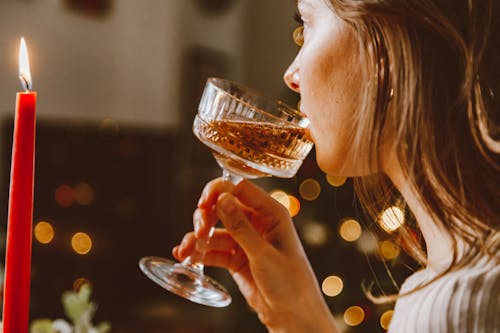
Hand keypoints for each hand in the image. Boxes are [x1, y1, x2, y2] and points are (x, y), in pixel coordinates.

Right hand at [173, 178, 337, 332]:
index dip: (218, 192)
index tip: (202, 204)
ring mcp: (246, 240)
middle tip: (199, 232)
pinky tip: (186, 257)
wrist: (294, 315)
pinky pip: (214, 249)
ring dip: (199, 238)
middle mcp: (258, 222)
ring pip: (215, 230)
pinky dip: (200, 253)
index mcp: (272, 213)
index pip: (240, 189)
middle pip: (223, 207)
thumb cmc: (291, 283)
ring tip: (186, 250)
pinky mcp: (236, 258)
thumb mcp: (263, 254)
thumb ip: (241, 227)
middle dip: (206, 217)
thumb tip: (222, 199)